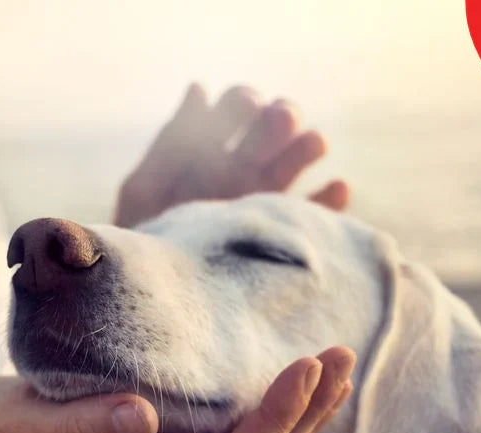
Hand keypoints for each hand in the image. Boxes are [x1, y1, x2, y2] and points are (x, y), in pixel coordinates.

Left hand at [115, 84, 349, 227]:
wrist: (155, 296)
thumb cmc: (143, 240)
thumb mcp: (145, 190)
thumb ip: (171, 142)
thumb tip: (199, 87)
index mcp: (209, 150)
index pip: (236, 109)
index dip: (244, 102)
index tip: (247, 106)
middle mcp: (242, 169)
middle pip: (273, 129)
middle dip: (280, 117)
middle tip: (280, 119)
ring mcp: (265, 200)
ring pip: (296, 163)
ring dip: (308, 146)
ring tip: (313, 143)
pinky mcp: (284, 234)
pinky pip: (315, 214)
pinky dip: (330, 200)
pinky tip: (337, 187)